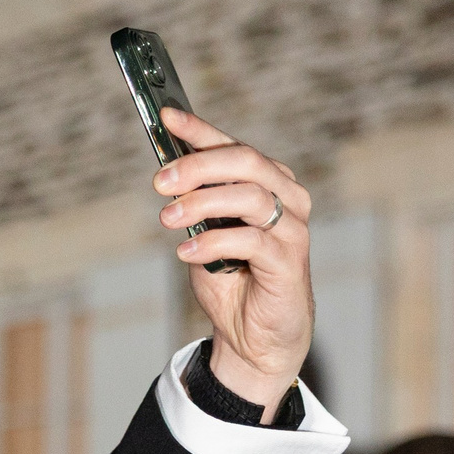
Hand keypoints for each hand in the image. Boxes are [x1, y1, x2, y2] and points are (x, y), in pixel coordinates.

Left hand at [154, 106, 312, 412]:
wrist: (255, 337)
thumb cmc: (231, 279)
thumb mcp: (204, 235)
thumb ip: (194, 206)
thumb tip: (166, 175)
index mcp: (267, 182)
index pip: (232, 146)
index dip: (199, 129)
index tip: (164, 116)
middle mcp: (287, 197)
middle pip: (246, 162)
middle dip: (198, 166)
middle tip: (160, 181)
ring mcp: (292, 228)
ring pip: (250, 197)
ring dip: (202, 204)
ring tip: (167, 219)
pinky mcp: (289, 262)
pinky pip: (251, 241)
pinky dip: (214, 243)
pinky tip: (186, 252)